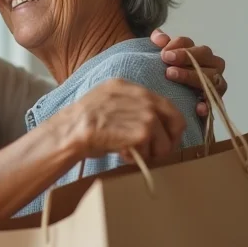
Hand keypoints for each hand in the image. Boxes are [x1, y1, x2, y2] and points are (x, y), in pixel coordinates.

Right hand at [61, 79, 185, 161]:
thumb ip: (126, 103)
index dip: (166, 125)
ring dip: (150, 153)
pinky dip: (140, 159)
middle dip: (169, 141)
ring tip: (130, 153)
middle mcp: (143, 97)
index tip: (162, 137)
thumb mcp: (104, 98)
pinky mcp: (144, 132)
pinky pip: (153, 153)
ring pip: (165, 142)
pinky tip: (124, 155)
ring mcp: (146, 114)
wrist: (72, 130)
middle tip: (158, 153)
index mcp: (130, 86)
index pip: (164, 105)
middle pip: (176, 121)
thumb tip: (143, 119)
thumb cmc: (81, 121)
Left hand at [150, 29, 226, 117]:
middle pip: (204, 54)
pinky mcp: (213, 102)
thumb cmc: (165, 75)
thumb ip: (158, 41)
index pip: (188, 42)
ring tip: (172, 76)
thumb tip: (160, 38)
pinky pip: (214, 103)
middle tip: (166, 62)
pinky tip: (198, 108)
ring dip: (192, 76)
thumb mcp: (159, 56)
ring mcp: (214, 83)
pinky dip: (207, 106)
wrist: (170, 100)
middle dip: (185, 57)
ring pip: (211, 75)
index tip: (163, 53)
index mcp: (196, 51)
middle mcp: (210, 64)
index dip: (177, 45)